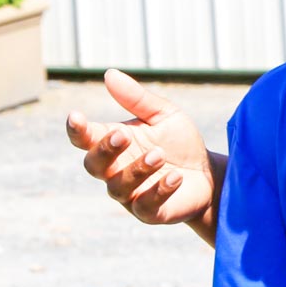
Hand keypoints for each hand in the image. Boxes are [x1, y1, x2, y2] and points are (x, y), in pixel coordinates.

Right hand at [66, 69, 215, 227]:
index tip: (76, 117)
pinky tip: (174, 177)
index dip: (77, 130)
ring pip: (118, 186)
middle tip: (123, 135)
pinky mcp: (150, 212)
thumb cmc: (180, 143)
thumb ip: (137, 98)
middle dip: (105, 150)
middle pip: (93, 165)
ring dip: (137, 169)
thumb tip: (109, 74)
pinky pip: (146, 206)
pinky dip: (159, 191)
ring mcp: (130, 194)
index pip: (85, 138)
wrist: (209, 174)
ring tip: (159, 155)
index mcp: (113, 144)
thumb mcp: (164, 115)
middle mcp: (115, 170)